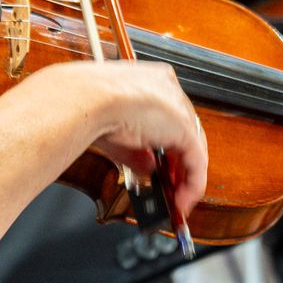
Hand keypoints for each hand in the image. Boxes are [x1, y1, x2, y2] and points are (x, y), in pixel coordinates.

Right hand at [71, 61, 209, 216]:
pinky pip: (196, 162)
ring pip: (193, 148)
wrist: (86, 99)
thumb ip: (136, 151)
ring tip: (176, 201)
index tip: (163, 168)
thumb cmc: (88, 104)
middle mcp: (169, 89)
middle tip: (173, 189)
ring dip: (185, 179)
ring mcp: (178, 107)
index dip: (168, 147)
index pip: (170, 118)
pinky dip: (191, 185)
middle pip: (184, 134)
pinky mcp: (184, 128)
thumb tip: (147, 168)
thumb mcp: (115, 132)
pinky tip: (180, 201)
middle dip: (178, 167)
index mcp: (153, 81)